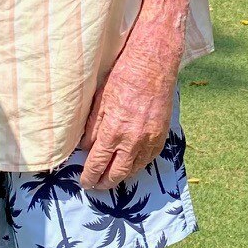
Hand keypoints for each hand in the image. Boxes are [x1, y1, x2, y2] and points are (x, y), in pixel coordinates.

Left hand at [78, 21, 181, 189]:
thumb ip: (92, 128)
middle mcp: (132, 140)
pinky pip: (149, 159)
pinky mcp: (161, 135)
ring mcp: (150, 139)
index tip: (85, 181)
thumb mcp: (99, 100)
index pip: (98, 164)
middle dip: (104, 182)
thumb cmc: (124, 76)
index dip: (89, 176)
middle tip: (96, 184)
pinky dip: (138, 164)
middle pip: (117, 173)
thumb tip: (85, 147)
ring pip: (134, 169)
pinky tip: (131, 163)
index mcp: (113, 131)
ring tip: (112, 177)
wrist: (154, 63)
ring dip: (122, 175)